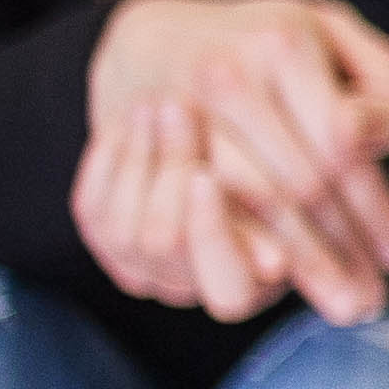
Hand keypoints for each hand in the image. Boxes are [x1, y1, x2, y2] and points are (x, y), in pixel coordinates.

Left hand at [75, 101, 286, 322]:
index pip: (227, 288)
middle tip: (179, 106)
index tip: (206, 177)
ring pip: (124, 224)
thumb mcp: (295, 169)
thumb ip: (294, 200)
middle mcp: (192, 286)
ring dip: (141, 153)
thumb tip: (279, 257)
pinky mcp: (102, 235)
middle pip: (164, 243)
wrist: (214, 123)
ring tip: (160, 100)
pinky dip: (112, 154)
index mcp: (252, 285)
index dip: (209, 233)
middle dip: (170, 169)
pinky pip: (94, 202)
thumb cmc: (278, 147)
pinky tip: (136, 119)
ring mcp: (140, 263)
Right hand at [89, 0, 388, 300]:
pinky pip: (193, 211)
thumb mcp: (324, 29)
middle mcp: (227, 77)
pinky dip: (237, 253)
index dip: (372, 207)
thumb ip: (378, 68)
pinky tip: (272, 286)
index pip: (341, 145)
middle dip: (340, 250)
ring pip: (250, 205)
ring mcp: (179, 111)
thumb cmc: (258, 37)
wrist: (148, 34)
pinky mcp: (142, 143)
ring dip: (300, 262)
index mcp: (281, 44)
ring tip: (339, 304)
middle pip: (296, 185)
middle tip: (372, 302)